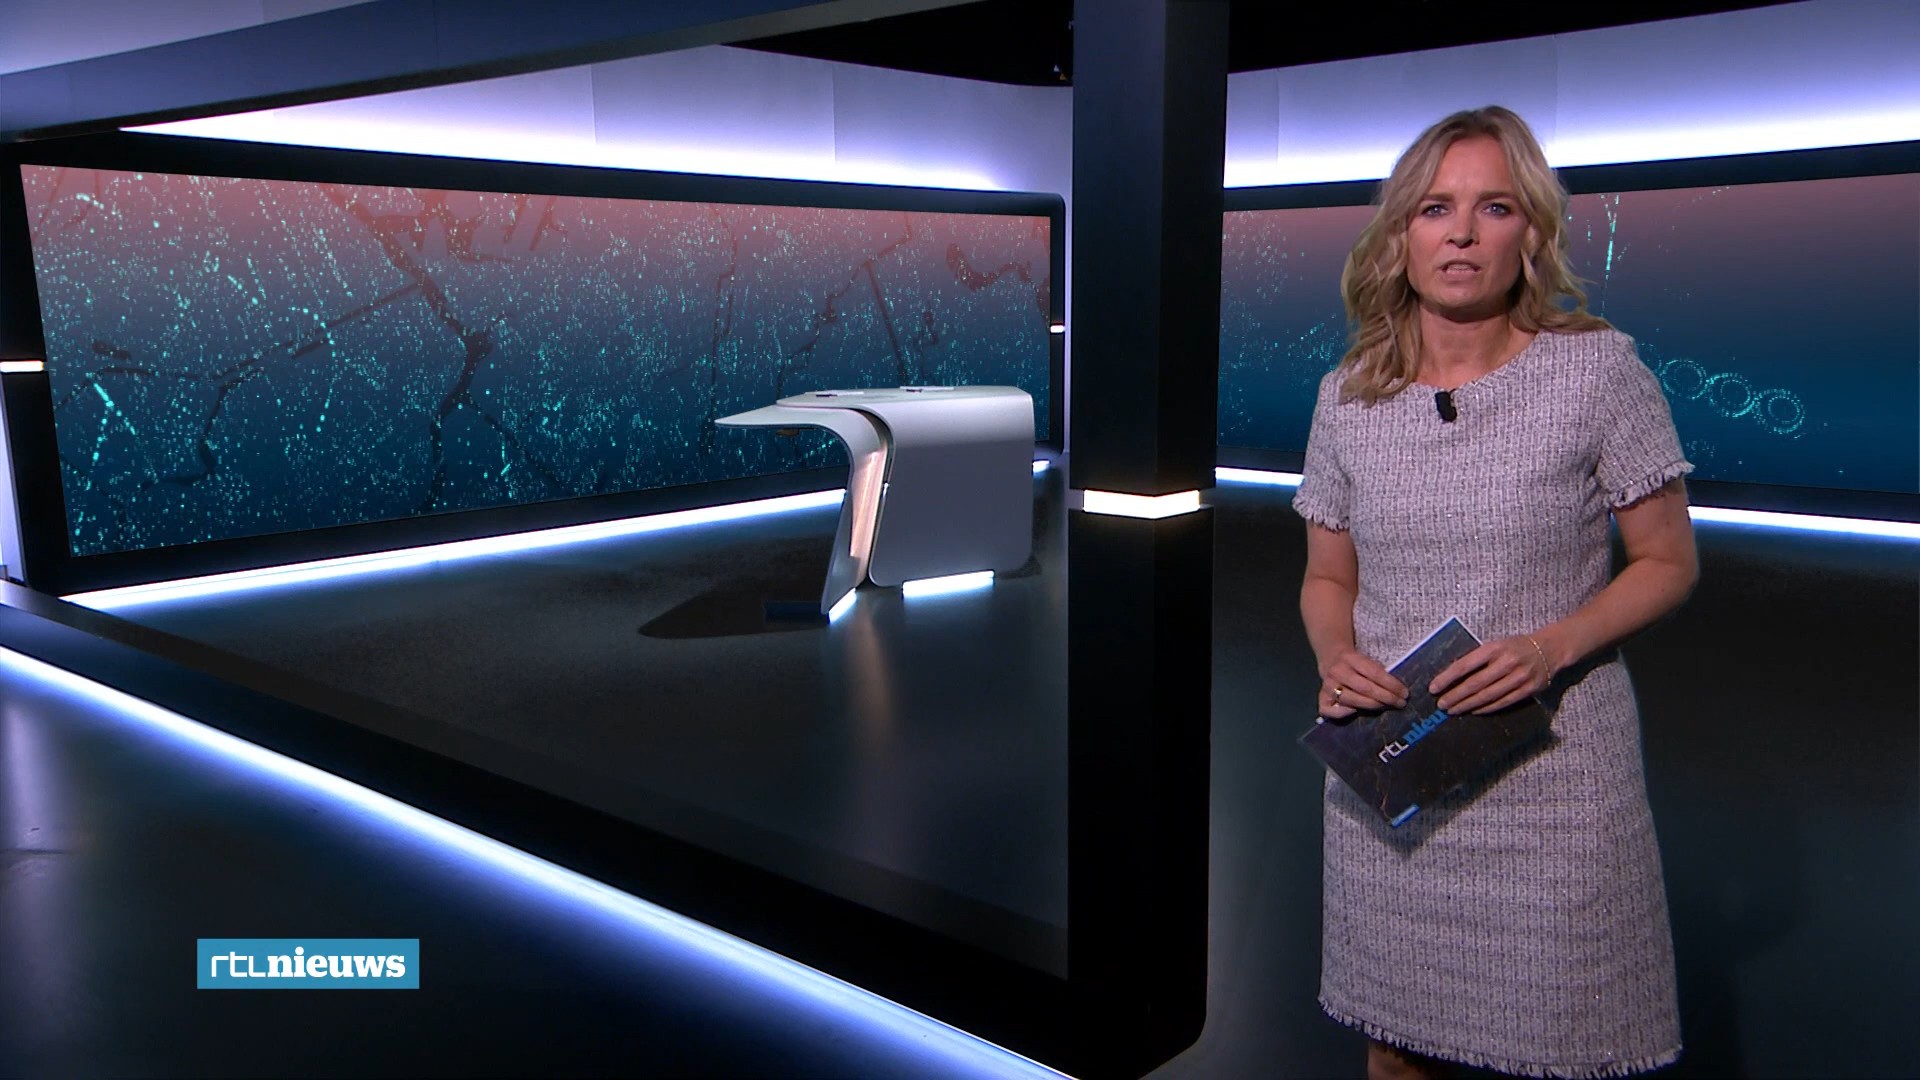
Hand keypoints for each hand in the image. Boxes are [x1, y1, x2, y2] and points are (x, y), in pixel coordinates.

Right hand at [1318, 649, 1408, 718]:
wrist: (1331, 656)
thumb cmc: (1355, 661)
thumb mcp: (1365, 659)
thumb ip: (1377, 672)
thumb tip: (1397, 691)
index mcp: (1350, 658)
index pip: (1374, 673)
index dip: (1392, 685)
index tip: (1405, 693)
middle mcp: (1337, 671)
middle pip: (1365, 688)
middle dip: (1386, 697)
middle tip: (1400, 703)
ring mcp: (1327, 685)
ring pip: (1351, 700)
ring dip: (1372, 706)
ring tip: (1386, 707)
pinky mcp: (1321, 697)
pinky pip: (1329, 710)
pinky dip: (1342, 713)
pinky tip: (1355, 711)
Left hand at [1430, 634, 1554, 714]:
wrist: (1549, 649)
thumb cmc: (1515, 647)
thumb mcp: (1495, 645)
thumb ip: (1477, 658)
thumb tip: (1451, 676)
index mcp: (1494, 648)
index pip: (1465, 665)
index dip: (1447, 678)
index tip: (1433, 688)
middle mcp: (1506, 662)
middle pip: (1475, 684)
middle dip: (1455, 696)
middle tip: (1441, 705)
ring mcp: (1519, 677)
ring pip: (1487, 696)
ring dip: (1467, 705)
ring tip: (1453, 710)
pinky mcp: (1528, 690)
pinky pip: (1502, 702)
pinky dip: (1486, 708)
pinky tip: (1473, 711)